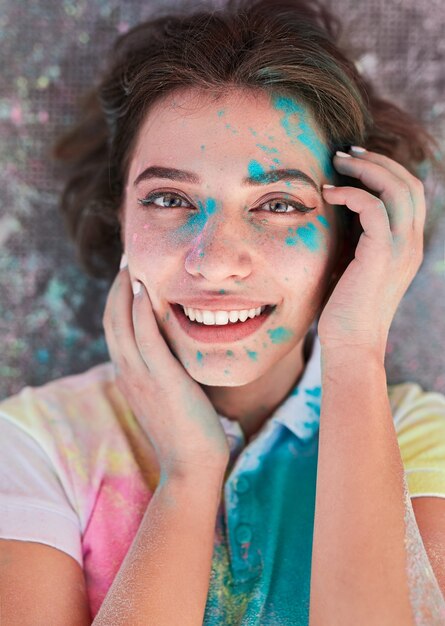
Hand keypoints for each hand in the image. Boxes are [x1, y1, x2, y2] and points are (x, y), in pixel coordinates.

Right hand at [102, 261, 230, 479]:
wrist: (191, 466)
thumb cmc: (187, 432)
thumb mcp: (169, 395)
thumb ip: (166, 371)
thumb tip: (179, 352)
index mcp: (129, 376)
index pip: (115, 329)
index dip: (118, 301)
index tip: (130, 278)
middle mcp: (128, 373)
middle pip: (111, 320)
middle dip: (117, 287)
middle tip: (128, 261)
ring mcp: (141, 376)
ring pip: (122, 323)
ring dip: (125, 290)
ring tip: (134, 264)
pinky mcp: (161, 379)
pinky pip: (145, 338)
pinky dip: (142, 311)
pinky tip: (146, 289)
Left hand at [317, 148, 424, 357]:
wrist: (351, 344)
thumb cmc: (345, 307)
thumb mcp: (355, 264)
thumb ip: (357, 237)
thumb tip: (341, 209)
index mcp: (407, 245)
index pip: (409, 193)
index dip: (385, 169)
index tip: (354, 160)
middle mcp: (411, 244)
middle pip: (408, 183)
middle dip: (377, 161)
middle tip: (344, 153)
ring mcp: (401, 249)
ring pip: (397, 189)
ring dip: (366, 169)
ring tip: (336, 163)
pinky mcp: (381, 256)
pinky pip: (374, 208)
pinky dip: (351, 193)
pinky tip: (328, 193)